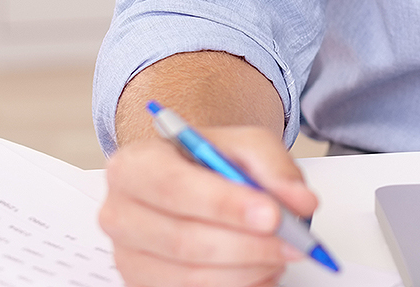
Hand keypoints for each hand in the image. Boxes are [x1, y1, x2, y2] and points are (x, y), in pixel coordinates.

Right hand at [99, 125, 318, 286]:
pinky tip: (260, 270)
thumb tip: (299, 201)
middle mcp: (121, 214)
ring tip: (278, 254)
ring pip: (190, 277)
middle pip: (182, 240)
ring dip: (246, 270)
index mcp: (133, 165)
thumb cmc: (207, 164)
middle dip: (246, 244)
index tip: (270, 214)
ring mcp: (129, 258)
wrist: (190, 183)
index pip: (173, 187)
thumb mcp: (242, 145)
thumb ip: (272, 165)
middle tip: (290, 242)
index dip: (224, 205)